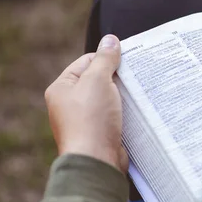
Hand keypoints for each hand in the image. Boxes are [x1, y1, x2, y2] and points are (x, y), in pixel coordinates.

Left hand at [45, 35, 127, 172]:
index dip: (107, 59)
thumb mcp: (98, 81)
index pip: (87, 61)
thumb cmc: (92, 119)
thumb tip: (111, 40)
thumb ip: (105, 59)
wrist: (97, 161)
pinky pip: (116, 116)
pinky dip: (127, 112)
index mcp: (62, 88)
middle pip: (99, 80)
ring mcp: (86, 120)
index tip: (128, 60)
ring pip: (110, 99)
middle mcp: (70, 104)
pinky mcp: (101, 133)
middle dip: (118, 78)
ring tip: (139, 93)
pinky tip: (138, 110)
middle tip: (137, 76)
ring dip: (124, 96)